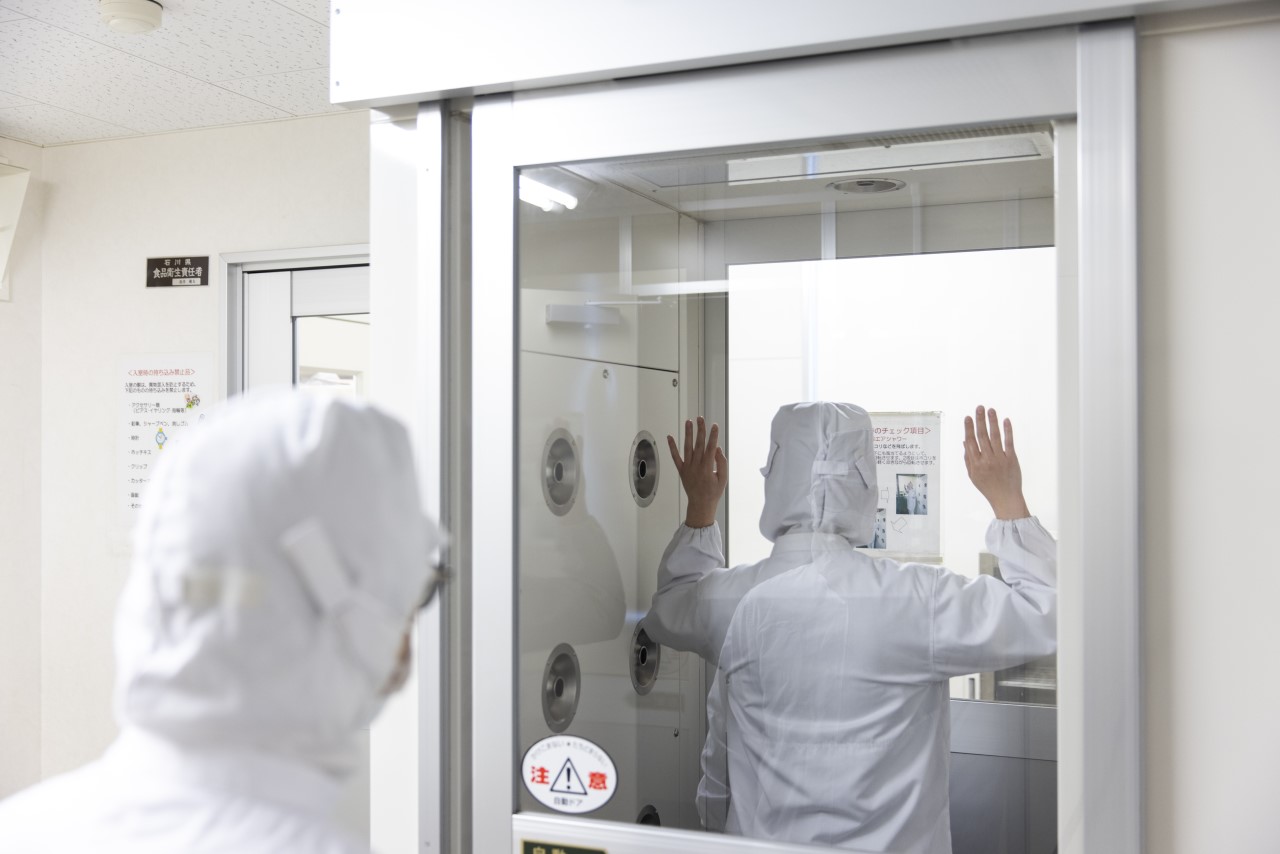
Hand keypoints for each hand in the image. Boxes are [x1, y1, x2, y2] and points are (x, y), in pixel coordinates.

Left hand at [668, 416, 727, 527]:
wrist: (701, 504)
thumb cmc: (713, 492)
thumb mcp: (723, 479)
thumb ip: (721, 463)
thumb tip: (716, 448)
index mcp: (707, 468)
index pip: (710, 448)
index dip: (713, 436)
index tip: (714, 425)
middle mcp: (696, 466)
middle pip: (698, 444)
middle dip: (700, 430)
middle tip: (700, 418)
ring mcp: (687, 468)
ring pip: (687, 447)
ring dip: (688, 434)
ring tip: (688, 422)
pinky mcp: (681, 470)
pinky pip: (675, 457)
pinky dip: (672, 447)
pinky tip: (669, 437)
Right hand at [963, 405, 1030, 520]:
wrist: (1005, 498)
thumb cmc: (988, 487)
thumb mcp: (973, 475)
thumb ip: (968, 458)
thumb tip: (965, 441)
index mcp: (976, 464)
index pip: (971, 442)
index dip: (969, 429)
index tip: (968, 417)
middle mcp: (987, 460)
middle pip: (982, 436)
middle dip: (980, 420)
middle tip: (979, 408)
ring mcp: (1000, 459)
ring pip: (995, 437)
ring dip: (993, 422)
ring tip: (991, 410)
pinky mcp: (1011, 459)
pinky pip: (1009, 442)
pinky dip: (1007, 431)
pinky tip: (1005, 420)